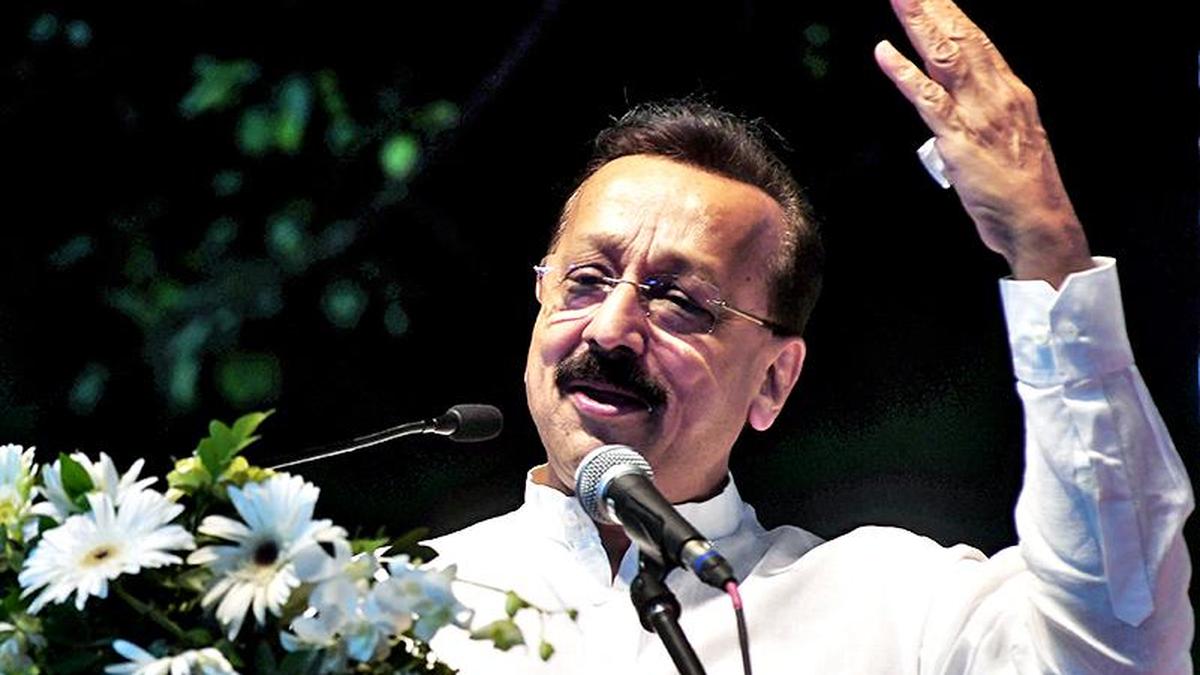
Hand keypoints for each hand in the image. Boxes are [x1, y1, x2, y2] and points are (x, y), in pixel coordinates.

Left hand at [874, 0, 1092, 286]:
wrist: (1039, 221)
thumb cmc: (1022, 188)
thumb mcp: (1007, 139)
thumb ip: (982, 116)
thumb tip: (957, 104)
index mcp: (1010, 91)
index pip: (977, 40)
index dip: (953, 13)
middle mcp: (997, 94)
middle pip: (961, 37)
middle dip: (935, 6)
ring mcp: (979, 114)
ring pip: (945, 57)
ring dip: (919, 23)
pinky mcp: (961, 138)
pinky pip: (928, 99)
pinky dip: (904, 73)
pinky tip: (885, 52)